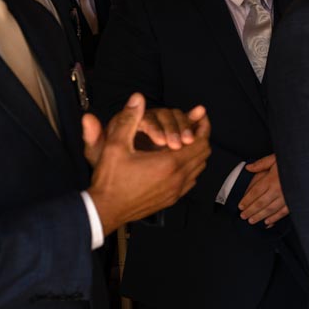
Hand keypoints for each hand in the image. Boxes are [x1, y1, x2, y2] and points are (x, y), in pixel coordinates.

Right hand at [85, 94, 210, 233]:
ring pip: (199, 168)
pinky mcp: (172, 199)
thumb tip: (138, 98)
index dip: (202, 127)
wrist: (104, 210)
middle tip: (193, 126)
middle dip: (200, 138)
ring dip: (195, 154)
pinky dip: (190, 168)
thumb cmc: (110, 179)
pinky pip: (191, 180)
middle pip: (204, 154)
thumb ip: (128, 119)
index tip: (200, 117)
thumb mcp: (115, 145)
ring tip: (184, 141)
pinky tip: (177, 161)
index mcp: (169, 163)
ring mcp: (177, 191)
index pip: (200, 141)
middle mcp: (178, 178)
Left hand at [239, 154, 288, 226]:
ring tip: (252, 220)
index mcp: (272, 179)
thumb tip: (248, 168)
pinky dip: (275, 218)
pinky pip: (283, 212)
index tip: (240, 206)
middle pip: (261, 203)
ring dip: (260, 216)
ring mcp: (287, 197)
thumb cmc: (292, 162)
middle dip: (250, 211)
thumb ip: (261, 163)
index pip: (255, 192)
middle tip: (243, 216)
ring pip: (270, 209)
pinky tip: (268, 222)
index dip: (247, 200)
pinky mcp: (294, 201)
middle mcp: (278, 189)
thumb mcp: (275, 158)